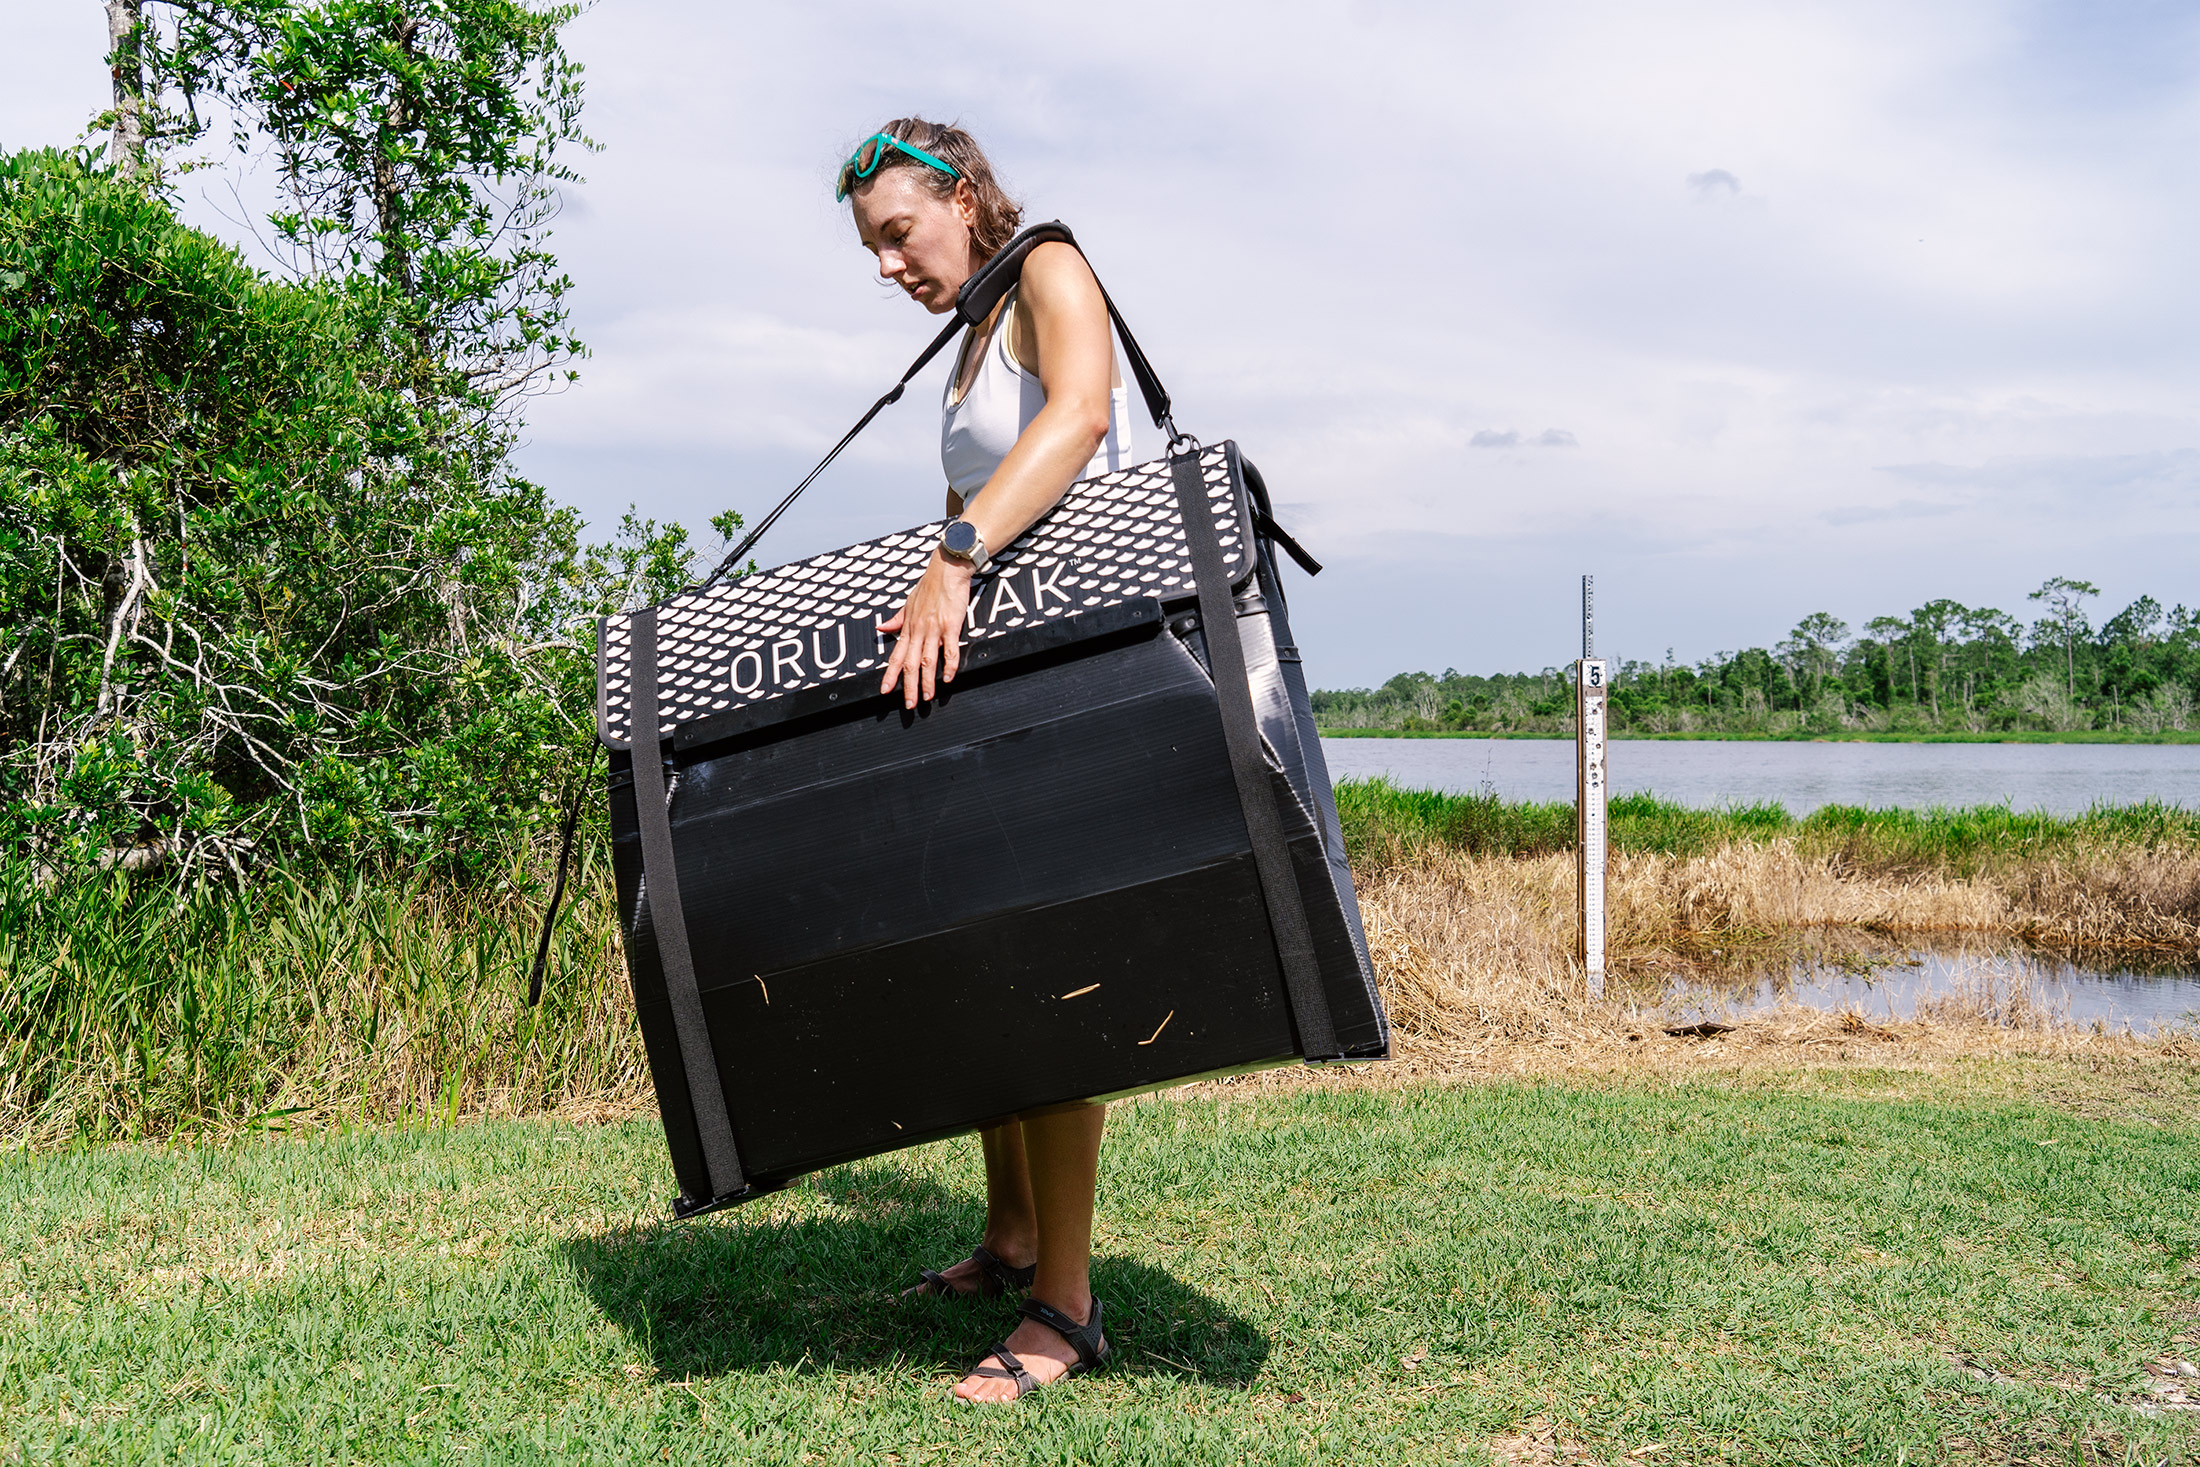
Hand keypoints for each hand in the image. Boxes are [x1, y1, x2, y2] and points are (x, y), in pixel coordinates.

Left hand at [878, 552, 973, 709]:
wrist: (947, 569)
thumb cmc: (930, 585)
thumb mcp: (909, 603)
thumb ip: (896, 619)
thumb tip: (881, 629)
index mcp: (908, 627)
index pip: (896, 656)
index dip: (890, 675)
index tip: (885, 690)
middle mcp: (919, 630)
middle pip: (910, 663)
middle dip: (907, 686)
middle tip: (907, 704)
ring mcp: (934, 629)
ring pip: (927, 661)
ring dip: (927, 682)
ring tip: (926, 698)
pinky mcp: (951, 625)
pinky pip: (949, 650)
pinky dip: (949, 666)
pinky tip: (949, 678)